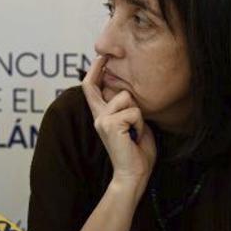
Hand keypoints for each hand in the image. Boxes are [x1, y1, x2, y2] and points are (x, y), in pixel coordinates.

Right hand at [82, 56, 156, 197]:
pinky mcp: (109, 124)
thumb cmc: (137, 151)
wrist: (133, 174)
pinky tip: (134, 137)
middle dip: (129, 100)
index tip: (101, 57)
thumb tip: (127, 91)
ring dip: (138, 115)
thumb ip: (127, 108)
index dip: (95, 70)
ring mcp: (102, 119)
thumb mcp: (133, 123)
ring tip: (135, 132)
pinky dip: (140, 124)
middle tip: (132, 124)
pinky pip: (134, 112)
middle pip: (114, 89)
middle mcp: (98, 116)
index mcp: (101, 116)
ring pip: (127, 98)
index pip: (91, 88)